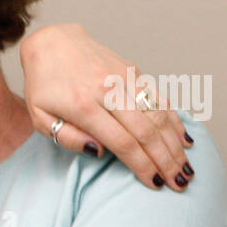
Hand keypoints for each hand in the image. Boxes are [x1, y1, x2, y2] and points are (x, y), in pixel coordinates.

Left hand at [19, 24, 192, 190]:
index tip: (155, 184)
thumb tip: (100, 152)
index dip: (141, 165)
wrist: (53, 43)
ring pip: (158, 114)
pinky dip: (175, 119)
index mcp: (83, 106)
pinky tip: (185, 138)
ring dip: (175, 143)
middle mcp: (108, 91)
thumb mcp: (40, 117)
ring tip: (186, 167)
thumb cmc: (44, 86)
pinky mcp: (134, 71)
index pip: (122, 142)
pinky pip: (160, 97)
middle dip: (166, 160)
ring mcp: (124, 78)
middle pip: (146, 131)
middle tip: (180, 182)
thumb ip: (68, 138)